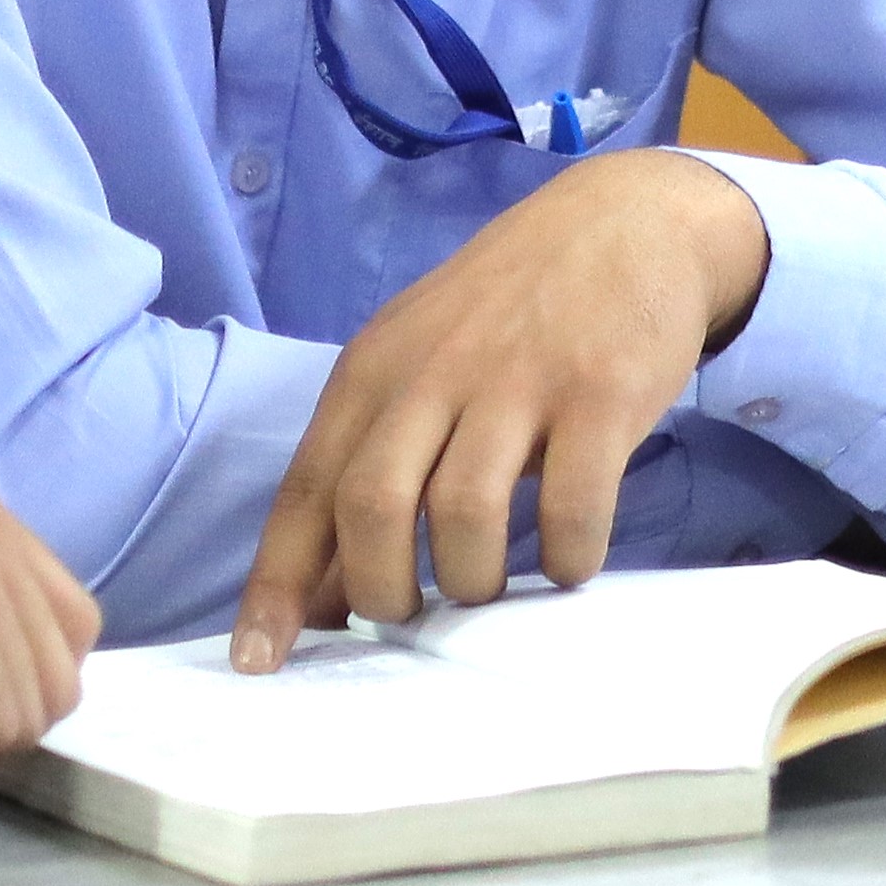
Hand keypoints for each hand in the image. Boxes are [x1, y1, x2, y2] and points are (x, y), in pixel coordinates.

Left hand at [234, 148, 773, 667]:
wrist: (626, 221)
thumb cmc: (508, 312)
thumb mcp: (417, 363)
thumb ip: (370, 460)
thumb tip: (321, 597)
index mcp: (374, 371)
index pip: (306, 491)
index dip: (278, 586)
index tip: (259, 664)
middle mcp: (434, 373)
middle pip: (373, 507)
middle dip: (383, 592)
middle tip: (414, 615)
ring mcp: (519, 382)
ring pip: (465, 515)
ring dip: (473, 580)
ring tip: (489, 585)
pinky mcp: (600, 395)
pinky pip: (571, 509)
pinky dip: (566, 558)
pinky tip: (568, 559)